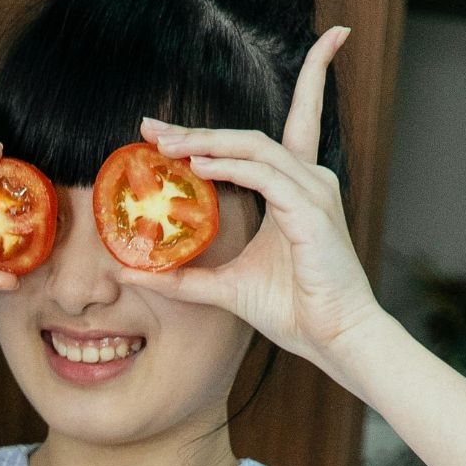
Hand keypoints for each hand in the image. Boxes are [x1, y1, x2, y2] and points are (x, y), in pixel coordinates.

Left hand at [139, 29, 382, 373]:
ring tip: (166, 147)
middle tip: (152, 127)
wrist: (335, 337)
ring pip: (254, 147)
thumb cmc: (295, 311)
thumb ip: (183, 279)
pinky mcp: (311, 211)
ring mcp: (312, 191)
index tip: (161, 131)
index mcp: (291, 192)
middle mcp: (305, 181)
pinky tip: (199, 168)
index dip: (213, 129)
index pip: (258, 143)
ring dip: (208, 142)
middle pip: (247, 138)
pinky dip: (232, 168)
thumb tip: (130, 275)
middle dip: (199, 129)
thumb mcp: (226, 288)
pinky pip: (266, 176)